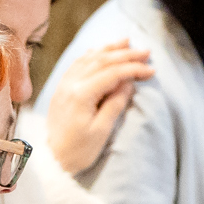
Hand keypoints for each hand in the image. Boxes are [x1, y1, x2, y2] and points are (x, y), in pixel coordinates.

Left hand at [43, 41, 152, 172]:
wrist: (52, 160)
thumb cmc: (78, 151)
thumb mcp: (101, 131)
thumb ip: (115, 103)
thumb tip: (128, 83)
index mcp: (81, 94)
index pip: (112, 73)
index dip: (134, 69)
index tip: (151, 70)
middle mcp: (71, 84)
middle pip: (102, 61)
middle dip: (126, 54)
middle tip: (146, 52)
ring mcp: (64, 84)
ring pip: (89, 58)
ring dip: (109, 49)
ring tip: (127, 42)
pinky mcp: (62, 88)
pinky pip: (78, 64)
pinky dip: (92, 55)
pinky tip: (100, 51)